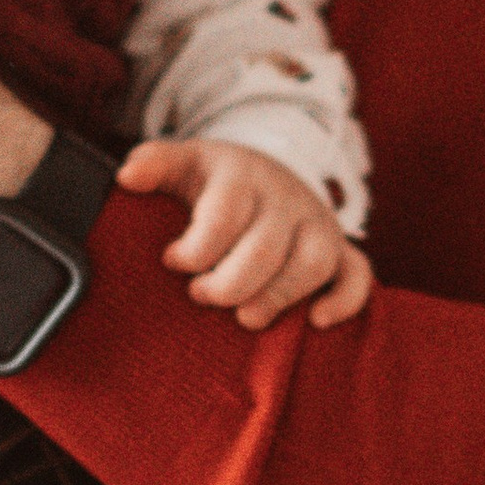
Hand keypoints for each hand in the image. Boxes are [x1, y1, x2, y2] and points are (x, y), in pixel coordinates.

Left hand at [115, 138, 372, 330]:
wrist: (271, 171)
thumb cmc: (217, 182)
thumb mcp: (186, 162)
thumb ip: (155, 163)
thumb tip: (127, 177)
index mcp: (241, 176)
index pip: (224, 213)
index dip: (196, 248)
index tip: (172, 261)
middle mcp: (283, 198)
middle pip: (265, 247)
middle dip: (229, 283)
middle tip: (200, 295)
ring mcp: (316, 223)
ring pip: (314, 261)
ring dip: (280, 296)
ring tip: (246, 318)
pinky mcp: (340, 249)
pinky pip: (357, 274)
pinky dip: (345, 300)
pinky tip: (316, 322)